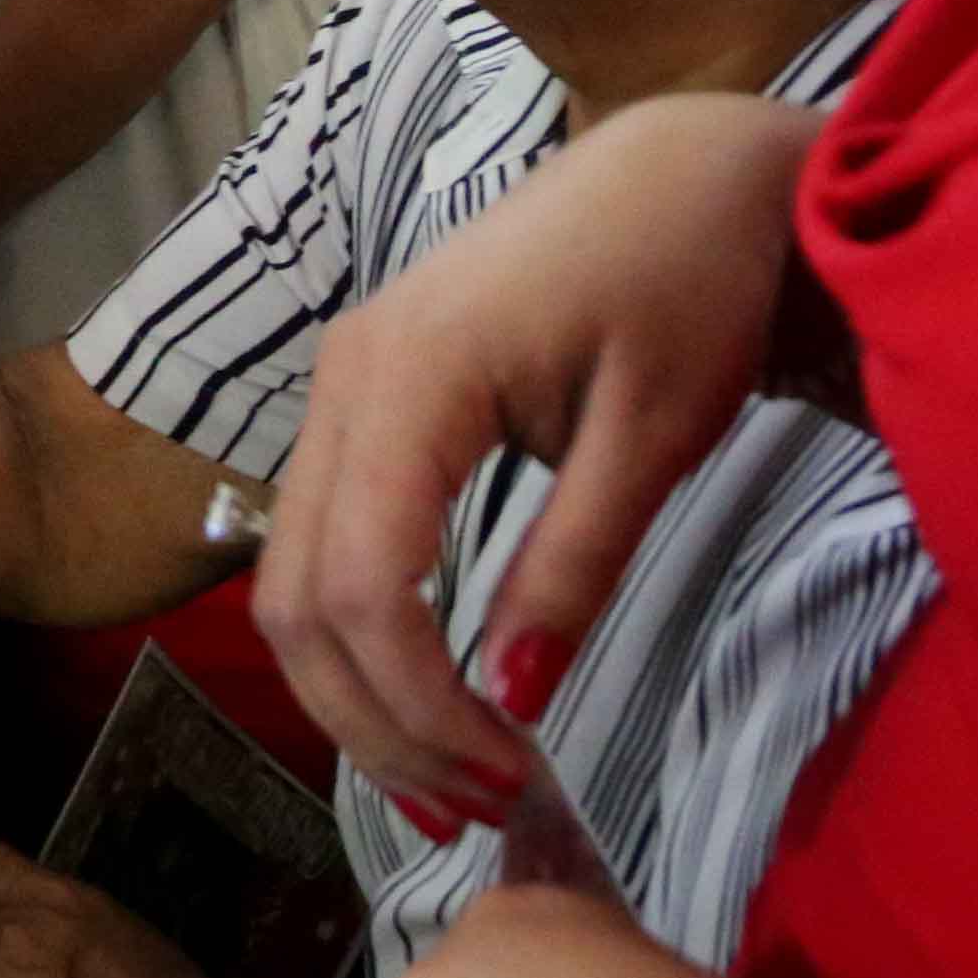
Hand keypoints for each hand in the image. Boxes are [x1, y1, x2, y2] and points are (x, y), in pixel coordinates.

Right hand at [253, 95, 817, 820]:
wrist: (684, 169)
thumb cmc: (688, 281)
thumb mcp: (654, 434)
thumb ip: (572, 562)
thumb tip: (512, 695)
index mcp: (412, 375)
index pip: (361, 583)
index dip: (418, 704)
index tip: (513, 775)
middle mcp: (346, 376)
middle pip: (295, 595)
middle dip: (373, 722)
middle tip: (477, 808)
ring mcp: (344, 382)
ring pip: (290, 575)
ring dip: (357, 691)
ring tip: (455, 772)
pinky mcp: (368, 396)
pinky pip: (323, 536)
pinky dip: (361, 632)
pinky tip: (431, 690)